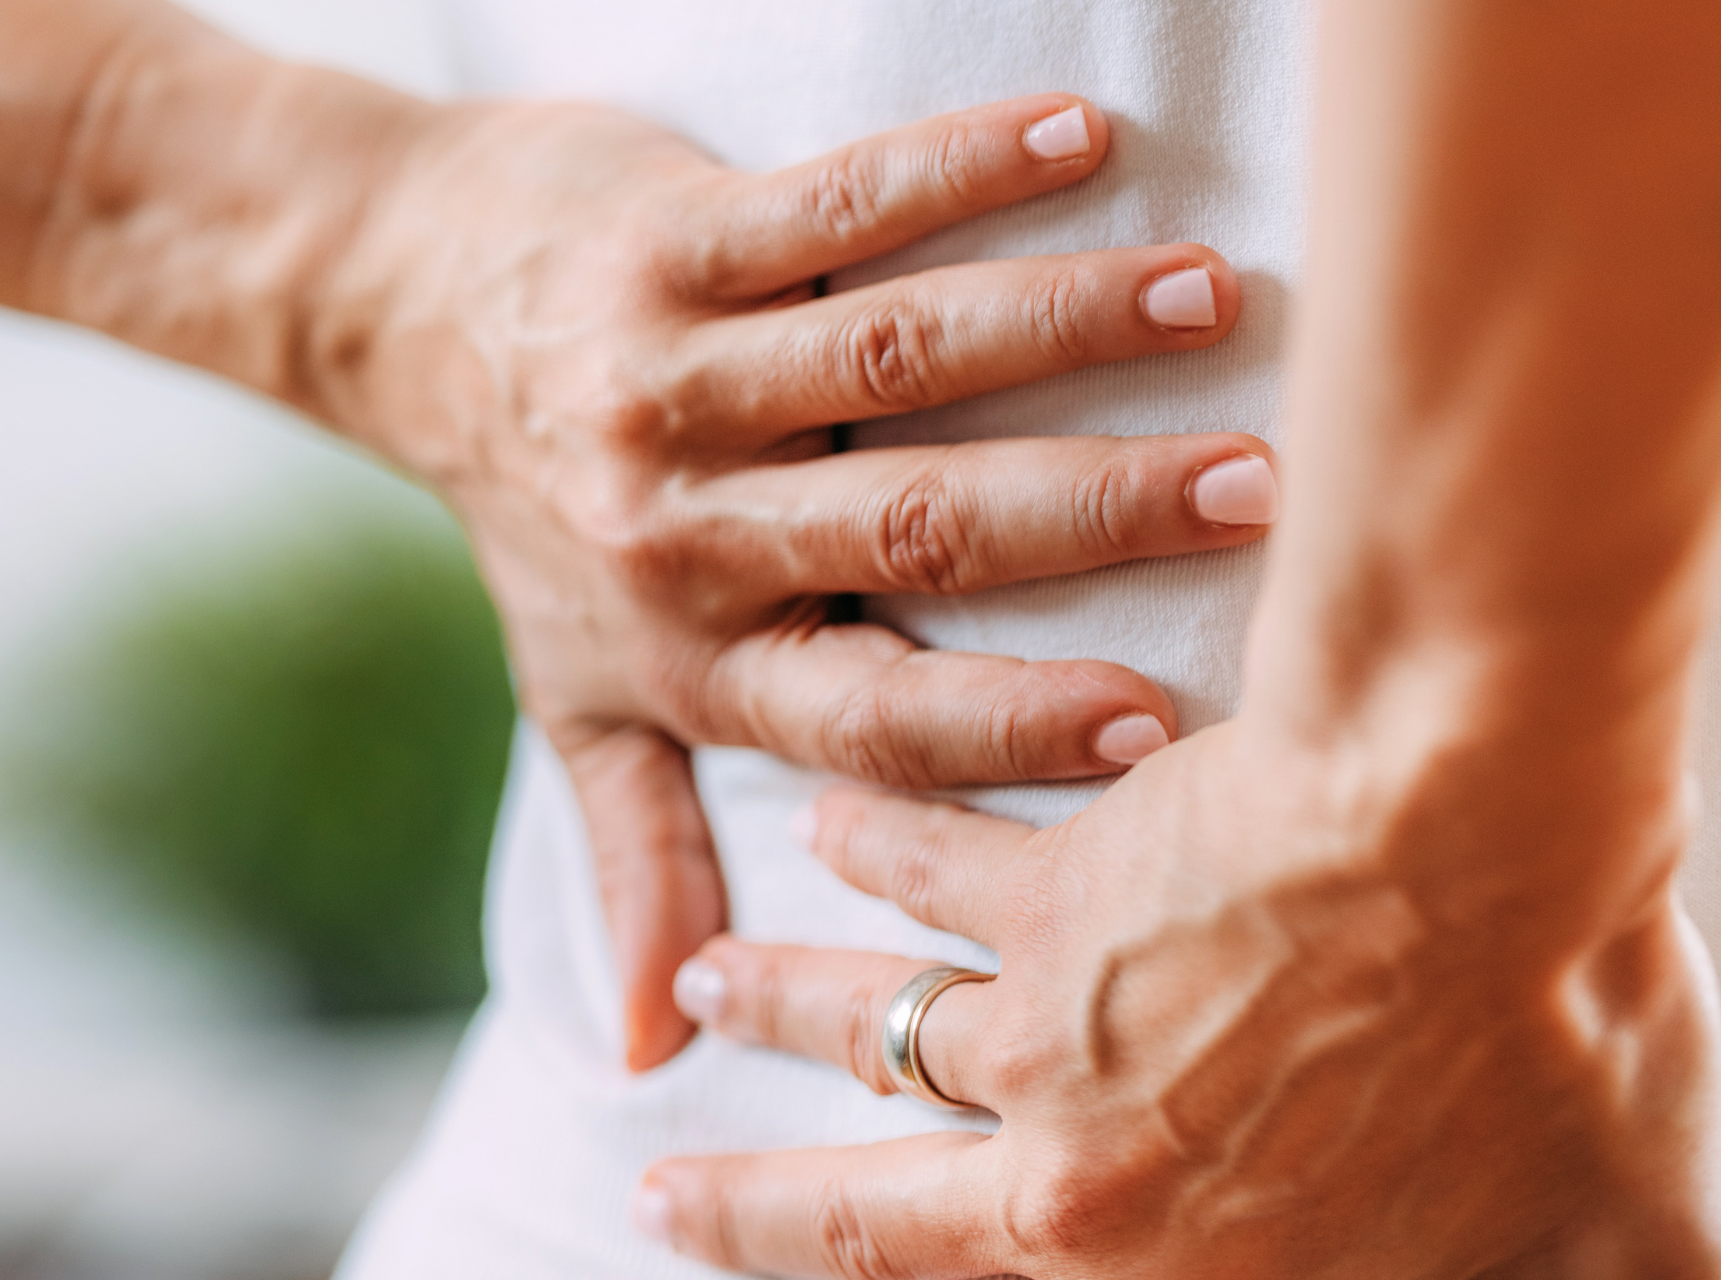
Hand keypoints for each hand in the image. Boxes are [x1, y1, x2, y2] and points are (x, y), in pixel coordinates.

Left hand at [313, 93, 1273, 1066]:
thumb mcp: (583, 703)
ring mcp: (672, 376)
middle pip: (916, 526)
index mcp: (699, 655)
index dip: (1011, 729)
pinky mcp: (665, 243)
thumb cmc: (534, 531)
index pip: (874, 710)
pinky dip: (954, 171)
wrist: (406, 322)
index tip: (1163, 734)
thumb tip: (664, 1051)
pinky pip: (826, 208)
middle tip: (1258, 493)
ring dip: (1062, 325)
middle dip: (1099, 511)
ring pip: (889, 359)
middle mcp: (687, 526)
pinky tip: (1077, 140)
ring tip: (1211, 299)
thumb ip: (642, 852)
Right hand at [639, 717, 1720, 1277]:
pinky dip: (880, 837)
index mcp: (1175, 1263)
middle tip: (663, 1183)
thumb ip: (1605, 1271)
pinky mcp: (1062, 880)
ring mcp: (1051, 1022)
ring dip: (781, 998)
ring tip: (711, 976)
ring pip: (867, 1023)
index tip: (815, 1271)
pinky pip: (933, 862)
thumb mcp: (1611, 1222)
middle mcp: (1080, 1170)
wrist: (1479, 824)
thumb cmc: (1553, 1026)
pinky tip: (835, 807)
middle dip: (748, 1205)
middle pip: (860, 1206)